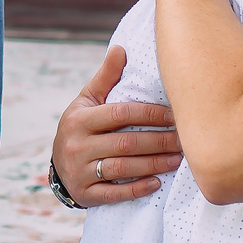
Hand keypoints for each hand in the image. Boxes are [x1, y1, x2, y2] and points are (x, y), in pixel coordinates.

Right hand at [50, 45, 179, 206]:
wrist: (59, 168)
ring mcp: (79, 171)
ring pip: (122, 168)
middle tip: (183, 141)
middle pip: (125, 143)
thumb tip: (121, 49)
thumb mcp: (87, 101)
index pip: (120, 114)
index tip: (174, 116)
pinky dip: (136, 189)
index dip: (150, 114)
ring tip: (176, 160)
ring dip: (153, 164)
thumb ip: (106, 78)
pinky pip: (114, 193)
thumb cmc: (81, 127)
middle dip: (158, 141)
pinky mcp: (85, 194)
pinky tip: (156, 184)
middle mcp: (77, 145)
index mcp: (79, 119)